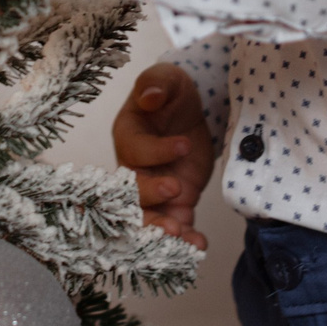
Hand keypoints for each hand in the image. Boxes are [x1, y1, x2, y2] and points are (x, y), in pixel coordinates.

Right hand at [113, 63, 213, 249]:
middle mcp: (135, 168)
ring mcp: (155, 188)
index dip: (157, 151)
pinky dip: (185, 238)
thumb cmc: (171, 93)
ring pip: (149, 216)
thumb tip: (150, 96)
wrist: (189, 112)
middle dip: (151, 197)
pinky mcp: (176, 202)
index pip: (135, 150)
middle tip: (176, 190)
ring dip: (162, 228)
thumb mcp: (167, 79)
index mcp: (128, 136)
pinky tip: (198, 245)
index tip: (184, 145)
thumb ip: (156, 84)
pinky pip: (175, 224)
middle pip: (131, 191)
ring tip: (182, 236)